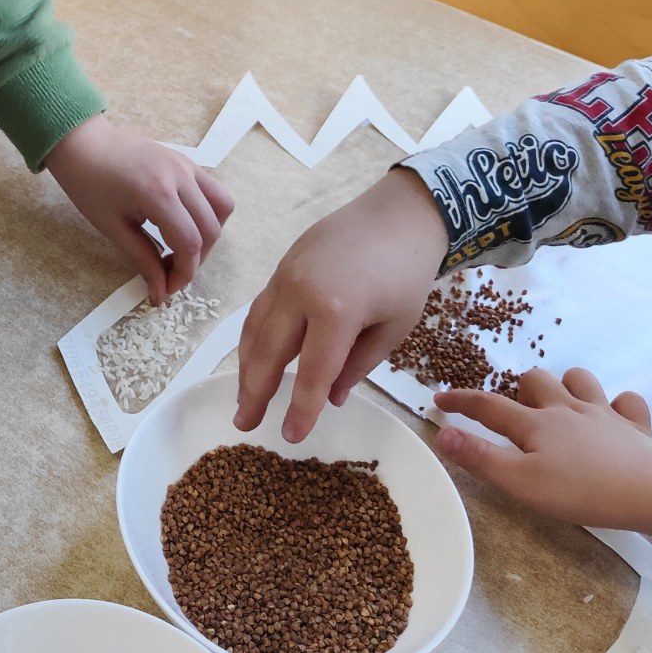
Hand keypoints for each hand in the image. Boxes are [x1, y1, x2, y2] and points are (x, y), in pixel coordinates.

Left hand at [45, 116, 232, 305]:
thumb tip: (161, 293)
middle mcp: (180, 176)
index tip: (167, 289)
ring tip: (182, 247)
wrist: (83, 144)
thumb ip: (143, 260)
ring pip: (222, 207)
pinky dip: (208, 213)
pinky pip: (214, 191)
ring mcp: (187, 165)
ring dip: (208, 234)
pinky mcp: (187, 161)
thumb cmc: (89, 185)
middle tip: (170, 272)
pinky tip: (184, 224)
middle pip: (210, 229)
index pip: (190, 243)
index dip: (184, 273)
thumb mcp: (113, 228)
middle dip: (196, 259)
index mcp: (158, 193)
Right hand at [235, 166, 446, 441]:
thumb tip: (329, 397)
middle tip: (245, 424)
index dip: (300, 409)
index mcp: (335, 311)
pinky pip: (260, 307)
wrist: (400, 214)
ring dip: (246, 366)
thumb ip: (358, 365)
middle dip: (255, 392)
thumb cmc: (407, 274)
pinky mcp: (282, 265)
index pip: (311, 373)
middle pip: (269, 352)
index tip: (291, 437)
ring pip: (255, 328)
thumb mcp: (394, 328)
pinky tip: (254, 357)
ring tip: (244, 398)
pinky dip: (253, 337)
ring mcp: (285, 275)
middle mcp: (299, 292)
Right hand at [435, 367, 651, 537]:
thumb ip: (481, 458)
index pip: (488, 405)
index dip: (461, 400)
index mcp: (535, 425)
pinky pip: (627, 402)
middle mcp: (566, 409)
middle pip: (535, 381)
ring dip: (567, 387)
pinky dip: (618, 406)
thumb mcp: (522, 482)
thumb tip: (443, 434)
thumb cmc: (582, 490)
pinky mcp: (634, 426)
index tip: (439, 398)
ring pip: (579, 379)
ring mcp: (602, 414)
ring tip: (562, 407)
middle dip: (521, 390)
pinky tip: (614, 419)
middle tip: (519, 414)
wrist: (648, 491)